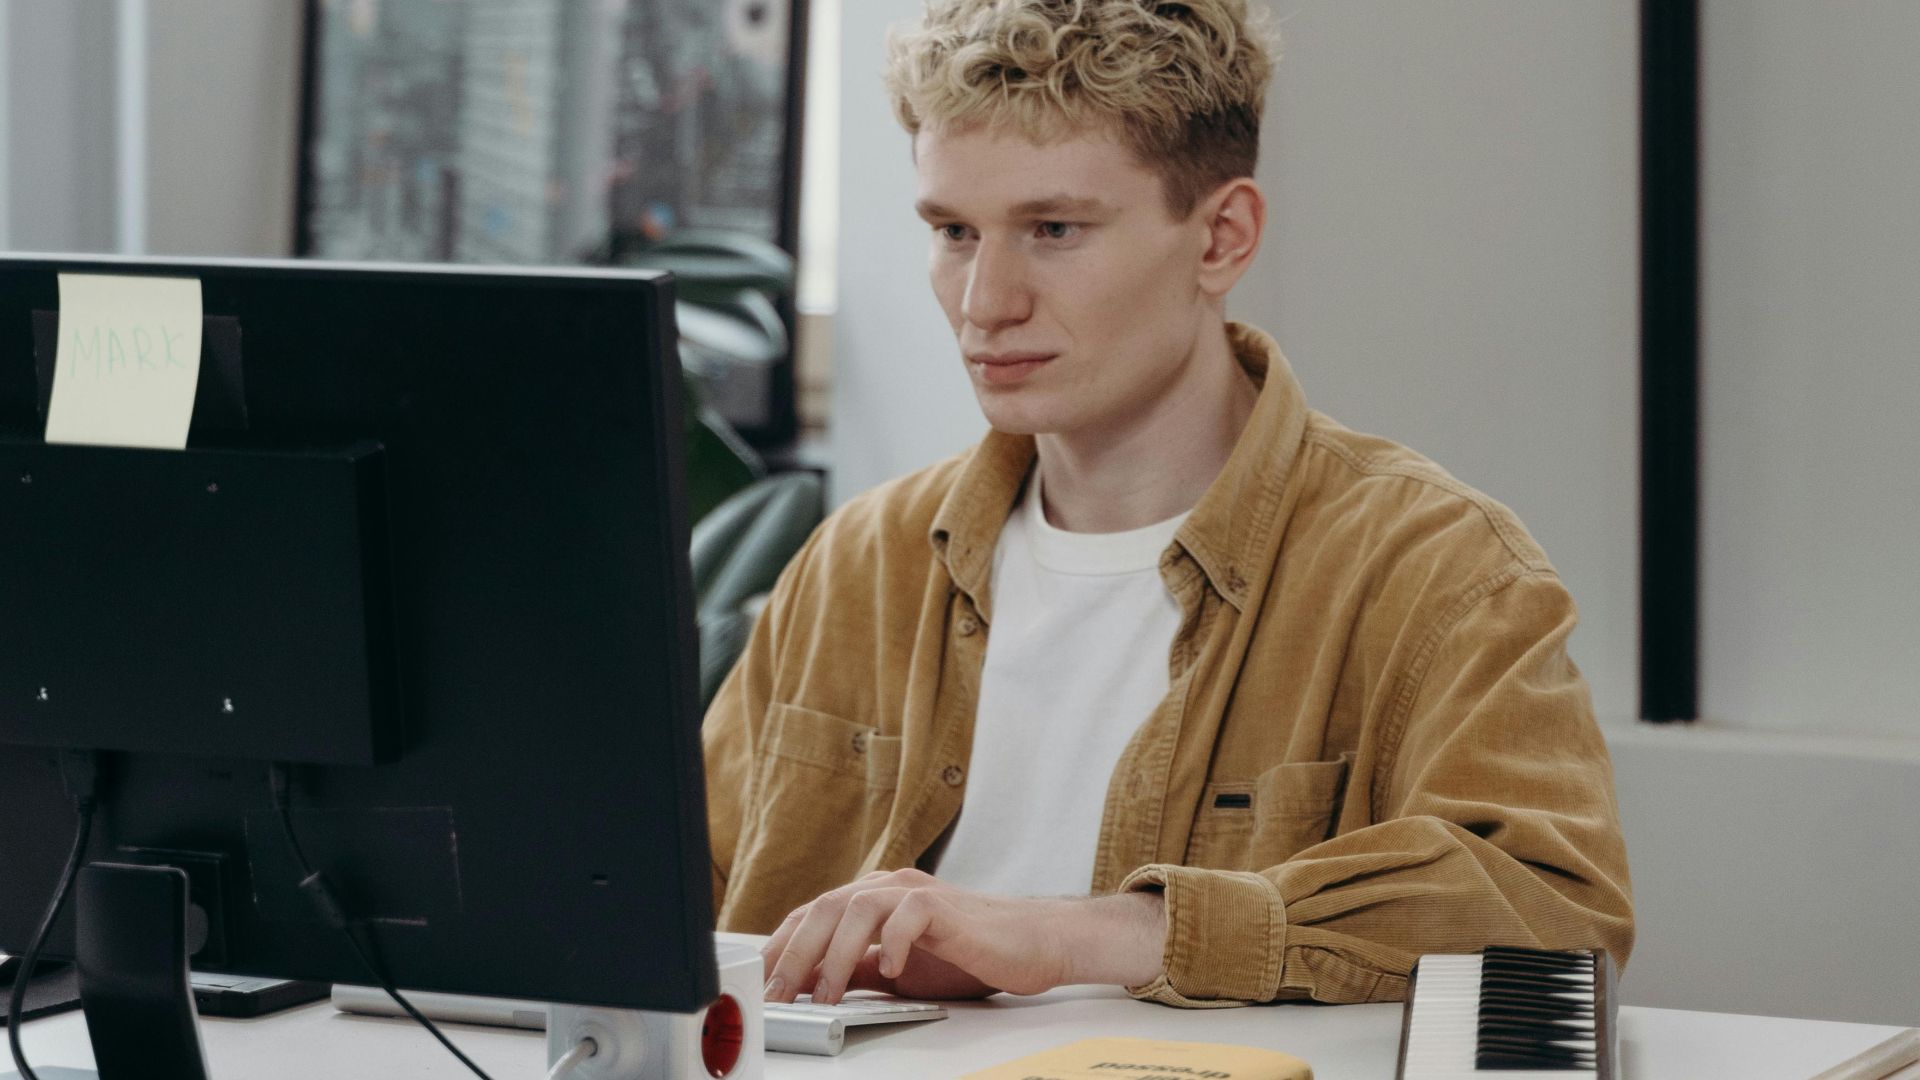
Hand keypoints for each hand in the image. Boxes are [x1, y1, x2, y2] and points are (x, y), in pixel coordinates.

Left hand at [759, 868, 1166, 1004]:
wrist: (1030, 943)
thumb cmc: (969, 954)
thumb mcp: (898, 969)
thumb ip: (857, 971)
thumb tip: (811, 987)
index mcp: (873, 899)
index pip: (812, 914)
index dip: (782, 946)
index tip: (761, 981)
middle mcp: (889, 887)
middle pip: (825, 908)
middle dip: (795, 953)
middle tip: (779, 993)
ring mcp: (916, 892)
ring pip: (857, 907)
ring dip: (834, 955)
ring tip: (825, 994)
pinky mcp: (945, 906)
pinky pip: (909, 914)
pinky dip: (893, 943)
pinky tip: (889, 970)